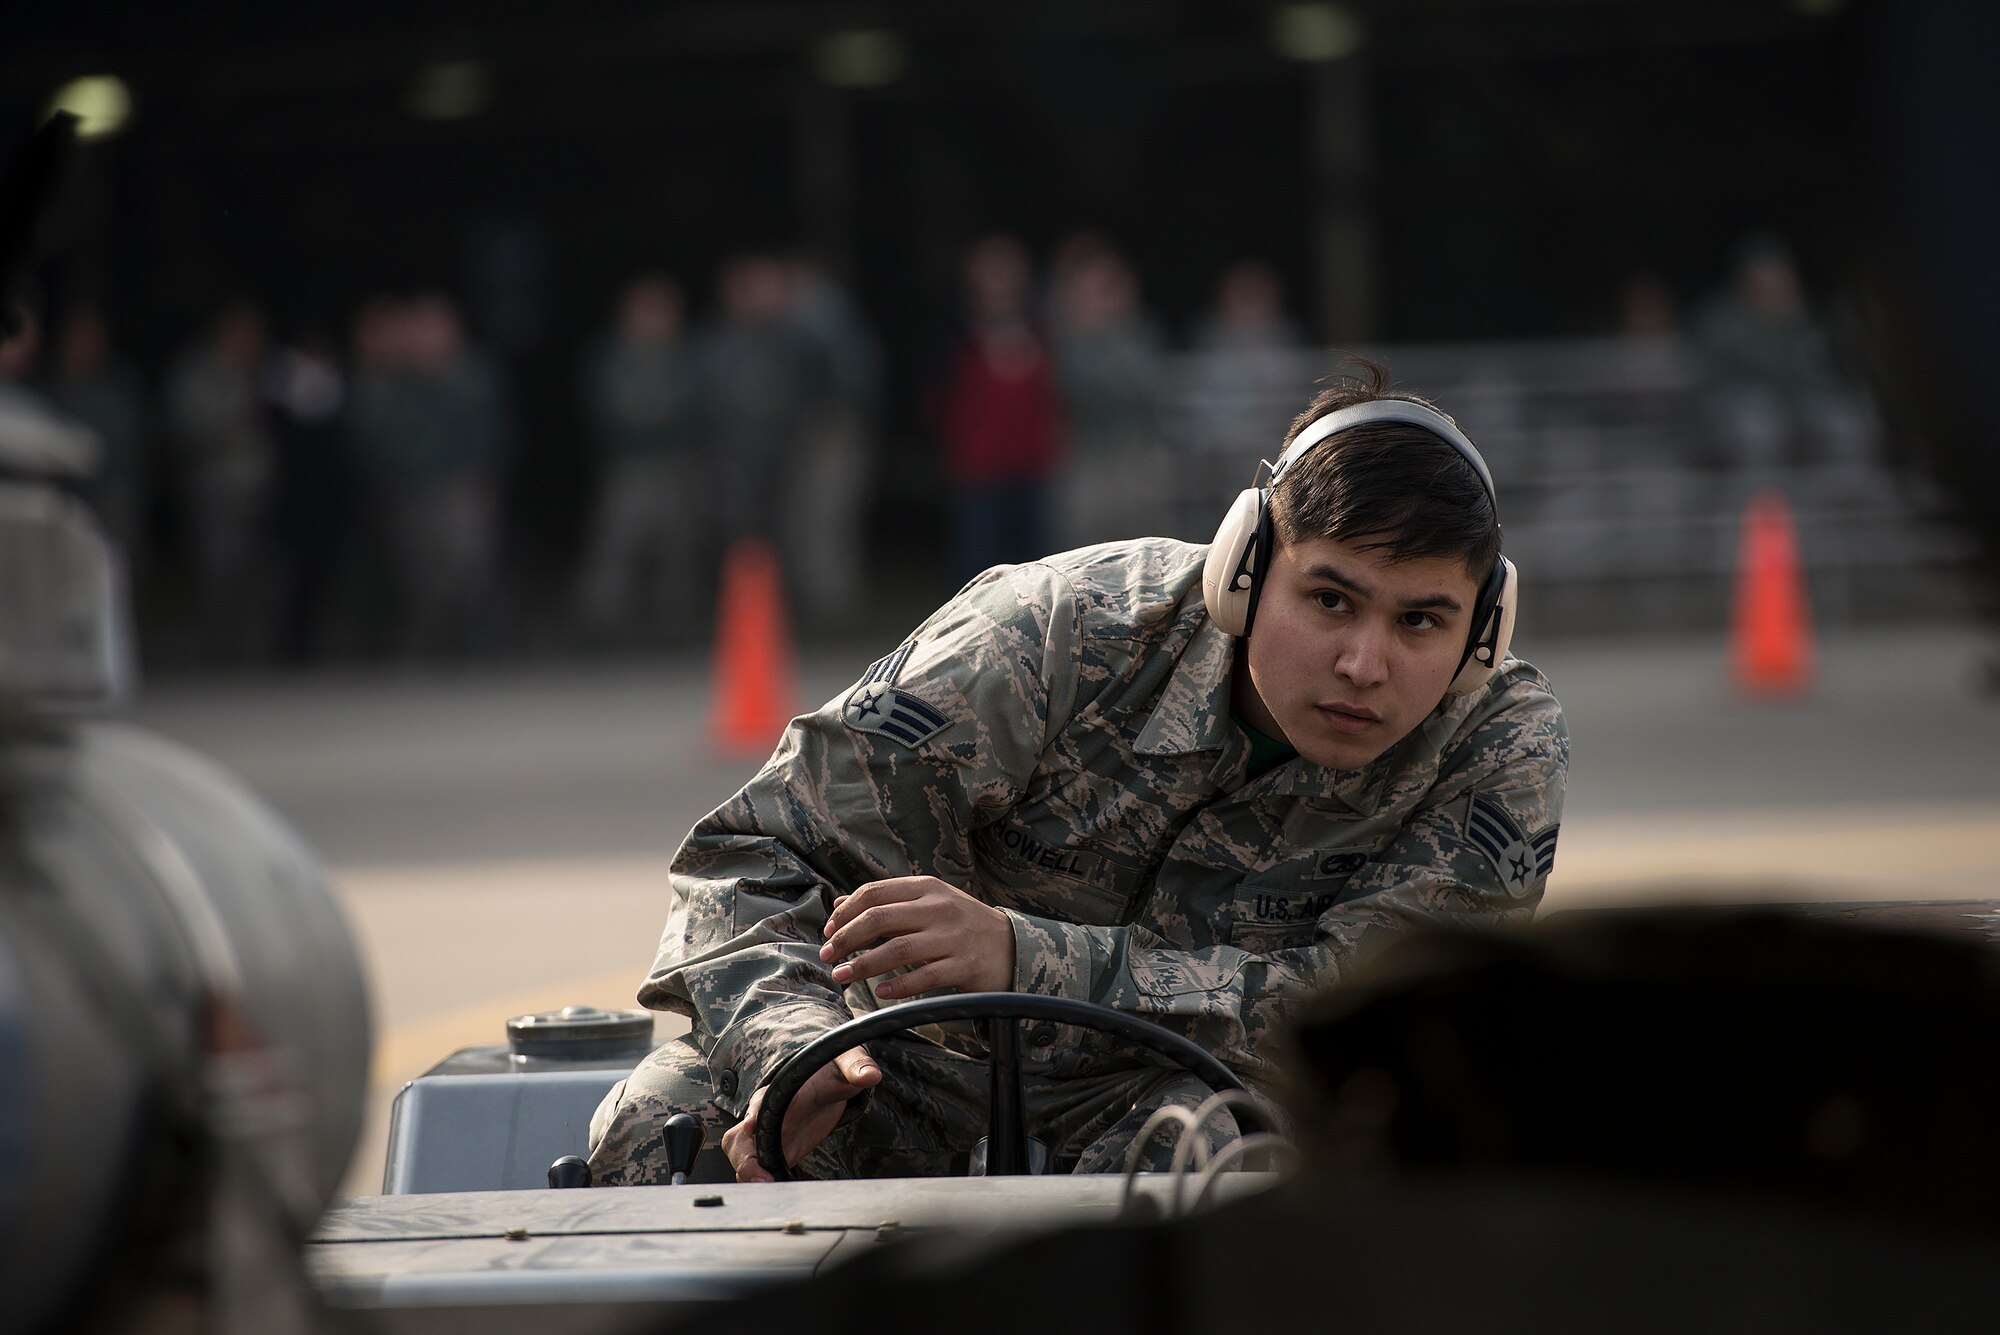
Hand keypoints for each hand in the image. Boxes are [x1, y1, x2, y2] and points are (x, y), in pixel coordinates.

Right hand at [720, 1045, 880, 1182]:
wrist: (828, 1082)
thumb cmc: (831, 1069)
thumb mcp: (845, 1063)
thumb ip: (856, 1067)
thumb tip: (871, 1074)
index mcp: (780, 1090)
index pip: (761, 1102)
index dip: (754, 1114)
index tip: (751, 1126)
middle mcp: (767, 1114)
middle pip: (741, 1137)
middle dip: (745, 1157)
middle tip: (759, 1175)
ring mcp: (769, 1135)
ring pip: (743, 1156)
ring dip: (748, 1173)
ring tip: (765, 1188)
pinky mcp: (778, 1151)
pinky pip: (758, 1169)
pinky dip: (759, 1181)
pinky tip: (773, 1194)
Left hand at [819, 875, 1015, 998]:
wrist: (1012, 946)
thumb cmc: (963, 925)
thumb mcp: (930, 903)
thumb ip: (889, 903)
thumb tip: (841, 904)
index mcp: (927, 888)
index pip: (875, 893)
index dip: (845, 912)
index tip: (828, 931)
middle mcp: (939, 908)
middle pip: (879, 918)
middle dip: (846, 938)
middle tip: (826, 955)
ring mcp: (953, 937)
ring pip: (898, 948)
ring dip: (863, 964)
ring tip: (841, 976)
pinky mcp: (965, 965)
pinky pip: (925, 976)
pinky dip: (899, 985)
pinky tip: (881, 993)